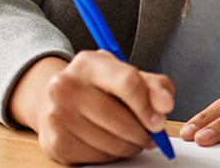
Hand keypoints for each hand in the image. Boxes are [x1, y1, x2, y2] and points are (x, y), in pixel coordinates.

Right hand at [9, 51, 174, 164]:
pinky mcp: (55, 142)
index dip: (149, 107)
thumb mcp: (128, 76)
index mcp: (89, 63)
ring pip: (112, 143)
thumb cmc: (99, 89)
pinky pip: (97, 157)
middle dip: (143, 134)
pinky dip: (112, 155)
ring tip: (131, 139)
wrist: (55, 102)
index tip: (159, 123)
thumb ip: (155, 86)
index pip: (128, 83)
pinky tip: (110, 143)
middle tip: (151, 137)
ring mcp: (57, 115)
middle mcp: (66, 86)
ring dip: (130, 147)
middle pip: (121, 120)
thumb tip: (165, 106)